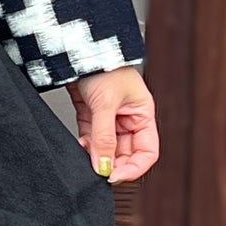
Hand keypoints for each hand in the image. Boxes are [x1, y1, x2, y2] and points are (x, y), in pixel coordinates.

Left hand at [66, 65, 158, 182]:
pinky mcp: (91, 115)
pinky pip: (92, 139)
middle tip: (98, 171)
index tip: (115, 176)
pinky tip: (80, 146)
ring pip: (107, 148)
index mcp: (142, 115)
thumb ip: (104, 138)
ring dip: (97, 156)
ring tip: (87, 156)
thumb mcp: (105, 104)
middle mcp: (129, 119)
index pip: (147, 152)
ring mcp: (110, 118)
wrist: (78, 48)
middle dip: (112, 164)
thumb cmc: (102, 66)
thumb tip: (103, 167)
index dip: (134, 168)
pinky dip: (86, 146)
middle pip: (125, 153)